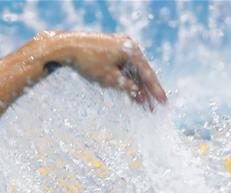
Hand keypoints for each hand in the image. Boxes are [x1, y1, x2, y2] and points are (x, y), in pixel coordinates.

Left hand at [39, 31, 167, 108]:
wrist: (67, 47)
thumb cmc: (88, 62)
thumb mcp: (108, 78)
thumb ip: (126, 86)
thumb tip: (138, 93)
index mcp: (132, 51)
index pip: (147, 74)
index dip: (156, 90)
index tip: (164, 102)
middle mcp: (129, 46)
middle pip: (141, 72)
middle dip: (147, 91)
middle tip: (154, 108)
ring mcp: (121, 47)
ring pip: (132, 70)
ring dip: (137, 87)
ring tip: (143, 106)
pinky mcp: (112, 50)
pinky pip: (124, 66)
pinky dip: (127, 79)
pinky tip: (133, 94)